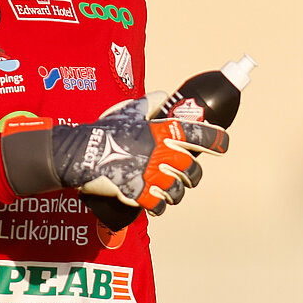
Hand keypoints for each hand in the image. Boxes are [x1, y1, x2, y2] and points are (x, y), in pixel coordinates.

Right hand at [51, 94, 226, 210]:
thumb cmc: (104, 131)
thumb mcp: (128, 111)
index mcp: (162, 132)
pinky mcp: (138, 193)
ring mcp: (151, 174)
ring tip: (171, 193)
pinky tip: (156, 205)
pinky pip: (158, 205)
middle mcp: (161, 153)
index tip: (224, 145)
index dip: (216, 140)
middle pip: (192, 168)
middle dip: (193, 175)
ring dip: (177, 193)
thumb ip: (149, 103)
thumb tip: (163, 95)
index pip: (199, 134)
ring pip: (178, 189)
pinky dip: (159, 206)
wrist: (78, 153)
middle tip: (188, 177)